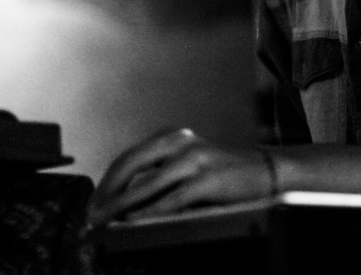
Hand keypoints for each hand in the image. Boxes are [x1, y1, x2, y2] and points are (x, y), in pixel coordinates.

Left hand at [85, 128, 274, 229]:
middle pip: (130, 166)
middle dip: (106, 194)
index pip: (127, 158)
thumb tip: (123, 200)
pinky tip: (136, 222)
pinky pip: (172, 199)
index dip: (106, 183)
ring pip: (146, 184)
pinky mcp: (208, 179)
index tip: (92, 204)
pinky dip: (150, 212)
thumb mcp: (190, 163)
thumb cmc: (225, 173)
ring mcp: (195, 159)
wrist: (269, 170)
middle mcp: (180, 142)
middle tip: (91, 216)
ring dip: (121, 207)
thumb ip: (161, 173)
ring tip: (106, 223)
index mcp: (172, 137)